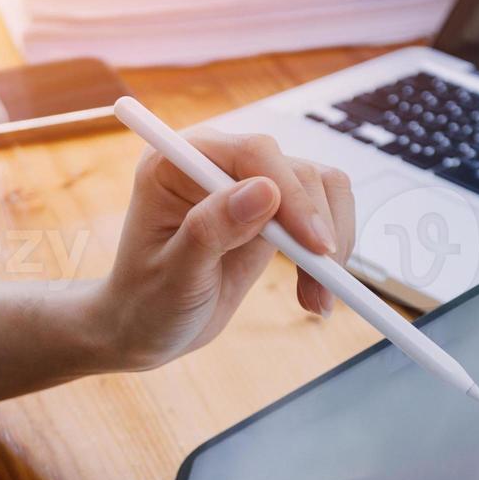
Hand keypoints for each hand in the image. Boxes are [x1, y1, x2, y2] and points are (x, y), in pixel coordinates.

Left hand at [93, 132, 355, 370]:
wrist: (150, 326)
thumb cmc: (147, 302)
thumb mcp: (174, 275)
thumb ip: (212, 229)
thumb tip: (265, 191)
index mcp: (177, 163)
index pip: (253, 153)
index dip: (292, 194)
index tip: (314, 247)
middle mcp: (217, 163)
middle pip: (296, 169)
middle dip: (317, 228)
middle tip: (323, 285)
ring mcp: (249, 184)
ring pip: (321, 188)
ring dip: (331, 245)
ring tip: (317, 297)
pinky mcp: (275, 210)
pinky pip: (324, 215)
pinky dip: (330, 255)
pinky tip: (314, 292)